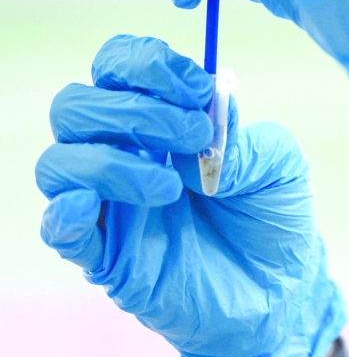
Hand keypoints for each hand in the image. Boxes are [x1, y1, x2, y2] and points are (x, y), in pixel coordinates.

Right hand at [35, 34, 345, 356]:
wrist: (282, 292)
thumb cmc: (274, 219)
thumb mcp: (280, 164)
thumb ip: (243, 136)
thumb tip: (196, 132)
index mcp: (161, 119)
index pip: (118, 66)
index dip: (147, 65)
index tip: (197, 89)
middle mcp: (124, 153)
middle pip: (76, 105)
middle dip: (134, 110)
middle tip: (194, 136)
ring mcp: (111, 205)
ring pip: (60, 160)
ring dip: (112, 161)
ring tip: (174, 187)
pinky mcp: (107, 256)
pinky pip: (58, 227)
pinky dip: (68, 211)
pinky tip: (101, 205)